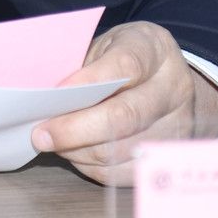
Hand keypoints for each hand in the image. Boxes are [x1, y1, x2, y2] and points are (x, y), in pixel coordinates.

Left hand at [31, 22, 217, 185]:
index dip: (89, 81)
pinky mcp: (164, 158)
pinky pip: (120, 172)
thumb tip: (48, 99)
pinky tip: (75, 152)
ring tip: (54, 142)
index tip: (57, 94)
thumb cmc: (125, 60)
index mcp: (156, 50)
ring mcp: (175, 126)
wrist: (168, 82)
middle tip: (42, 134)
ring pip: (119, 150)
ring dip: (78, 150)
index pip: (126, 65)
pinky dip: (89, 165)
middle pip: (125, 116)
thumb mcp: (106, 46)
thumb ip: (83, 67)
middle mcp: (173, 89)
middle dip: (76, 129)